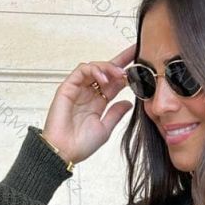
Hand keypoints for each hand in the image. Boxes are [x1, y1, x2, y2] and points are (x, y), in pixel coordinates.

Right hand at [41, 41, 136, 166]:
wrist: (64, 151)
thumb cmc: (80, 145)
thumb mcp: (105, 129)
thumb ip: (116, 114)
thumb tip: (129, 102)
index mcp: (98, 103)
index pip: (114, 83)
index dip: (126, 74)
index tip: (140, 67)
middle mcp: (88, 93)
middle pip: (105, 71)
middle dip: (121, 60)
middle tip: (134, 53)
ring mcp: (78, 89)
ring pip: (94, 67)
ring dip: (109, 67)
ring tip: (119, 74)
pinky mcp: (68, 87)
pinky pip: (81, 70)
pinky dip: (94, 70)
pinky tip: (103, 79)